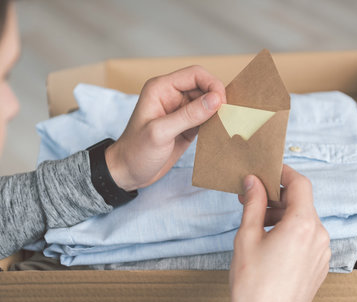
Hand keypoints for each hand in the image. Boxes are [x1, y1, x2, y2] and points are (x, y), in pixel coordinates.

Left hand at [105, 65, 225, 190]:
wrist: (128, 173)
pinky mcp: (187, 126)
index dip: (212, 84)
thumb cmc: (136, 152)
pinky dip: (215, 123)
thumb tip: (216, 99)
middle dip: (218, 98)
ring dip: (218, 111)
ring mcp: (180, 111)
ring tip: (227, 124)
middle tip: (228, 115)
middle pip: (204, 87)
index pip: (195, 74)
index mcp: (161, 88)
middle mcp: (172, 95)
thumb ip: (188, 115)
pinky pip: (206, 118)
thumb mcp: (160, 133)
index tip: (223, 103)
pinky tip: (220, 132)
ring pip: (208, 102)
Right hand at [227, 165, 330, 301]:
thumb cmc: (252, 284)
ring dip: (285, 216)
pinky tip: (272, 243)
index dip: (284, 172)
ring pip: (306, 221)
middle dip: (278, 197)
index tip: (268, 170)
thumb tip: (253, 181)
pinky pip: (309, 239)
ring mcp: (322, 253)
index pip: (300, 184)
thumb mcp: (247, 237)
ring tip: (260, 224)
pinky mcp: (320, 266)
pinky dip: (293, 232)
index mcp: (303, 224)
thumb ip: (254, 203)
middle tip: (254, 200)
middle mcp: (319, 236)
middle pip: (302, 203)